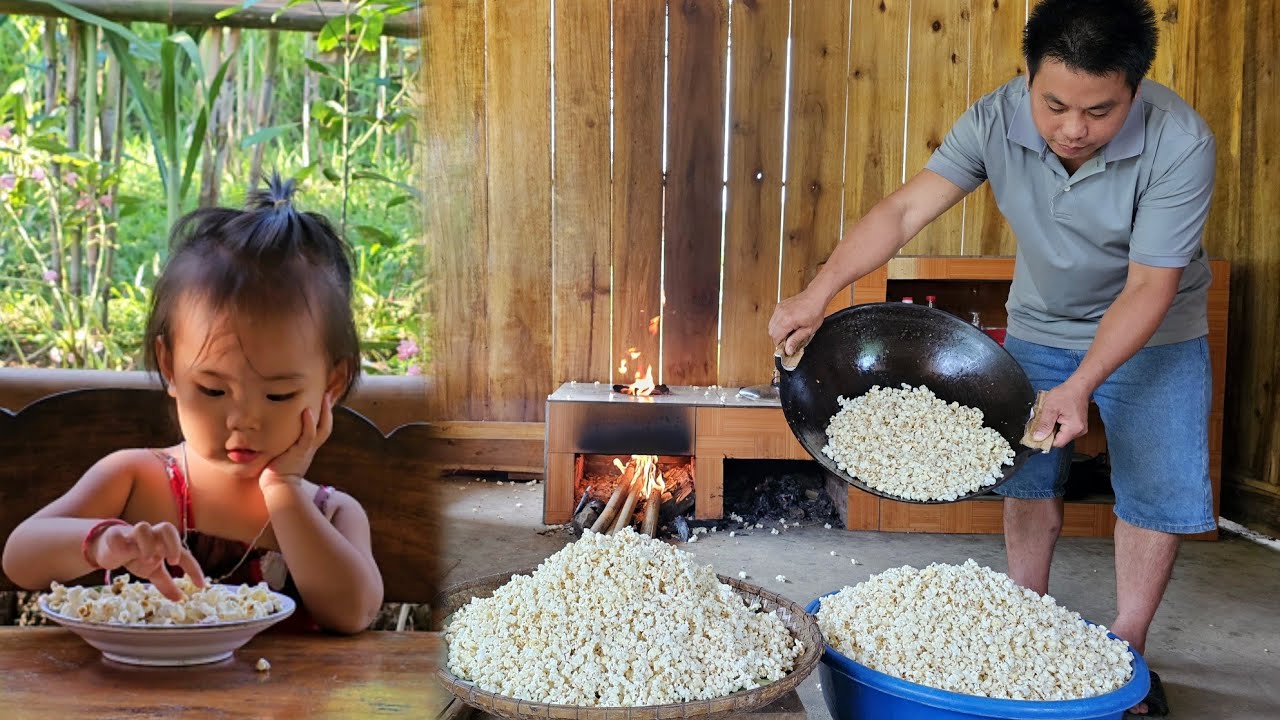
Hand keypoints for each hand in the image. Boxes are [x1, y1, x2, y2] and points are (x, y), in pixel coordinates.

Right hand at [90, 521, 205, 600]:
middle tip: (173, 561)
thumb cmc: (136, 556)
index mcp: (165, 544)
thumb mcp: (153, 571)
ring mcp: (133, 535)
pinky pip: (118, 536)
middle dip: (173, 544)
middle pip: (167, 528)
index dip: (194, 569)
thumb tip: (180, 599)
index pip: (184, 553)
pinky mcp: (115, 537)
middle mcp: (152, 536)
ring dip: (148, 544)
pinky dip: (122, 544)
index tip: (201, 586)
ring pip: (143, 527)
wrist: (109, 547)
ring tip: (149, 560)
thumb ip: (166, 583)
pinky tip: (124, 554)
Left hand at [259, 392, 333, 492]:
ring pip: (323, 428)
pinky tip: (307, 411)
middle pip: (326, 426)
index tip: (322, 401)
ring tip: (323, 397)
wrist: (277, 487)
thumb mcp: (281, 453)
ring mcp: (307, 449)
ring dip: (325, 412)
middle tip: (328, 394)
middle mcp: (310, 448)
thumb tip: (270, 430)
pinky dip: (309, 423)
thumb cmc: (275, 472)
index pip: (320, 429)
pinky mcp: (300, 452)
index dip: (323, 415)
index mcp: (307, 448)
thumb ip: (281, 442)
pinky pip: (308, 435)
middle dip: (328, 410)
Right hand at [769, 289, 826, 355]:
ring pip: (771, 326)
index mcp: (788, 320)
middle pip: (771, 332)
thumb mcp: (808, 329)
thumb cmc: (815, 311)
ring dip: (778, 331)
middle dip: (779, 338)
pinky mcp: (779, 306)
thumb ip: (796, 340)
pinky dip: (778, 324)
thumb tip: (788, 350)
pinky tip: (788, 323)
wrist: (816, 296)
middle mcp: (781, 313)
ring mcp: (779, 309)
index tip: (787, 347)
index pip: (776, 338)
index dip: (781, 345)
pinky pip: (773, 319)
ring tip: (789, 330)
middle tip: (789, 339)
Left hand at [1030, 380, 1091, 447]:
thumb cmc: (1066, 394)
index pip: (1057, 443)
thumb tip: (1037, 438)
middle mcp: (1079, 431)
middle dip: (1047, 433)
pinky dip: (1056, 425)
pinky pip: (1064, 430)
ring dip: (1051, 428)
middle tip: (1040, 422)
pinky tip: (1054, 416)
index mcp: (1074, 429)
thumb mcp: (1050, 408)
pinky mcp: (1077, 425)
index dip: (1045, 441)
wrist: (1078, 386)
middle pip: (1058, 440)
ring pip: (1060, 435)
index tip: (1035, 435)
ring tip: (1048, 417)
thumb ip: (1044, 424)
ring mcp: (1079, 429)